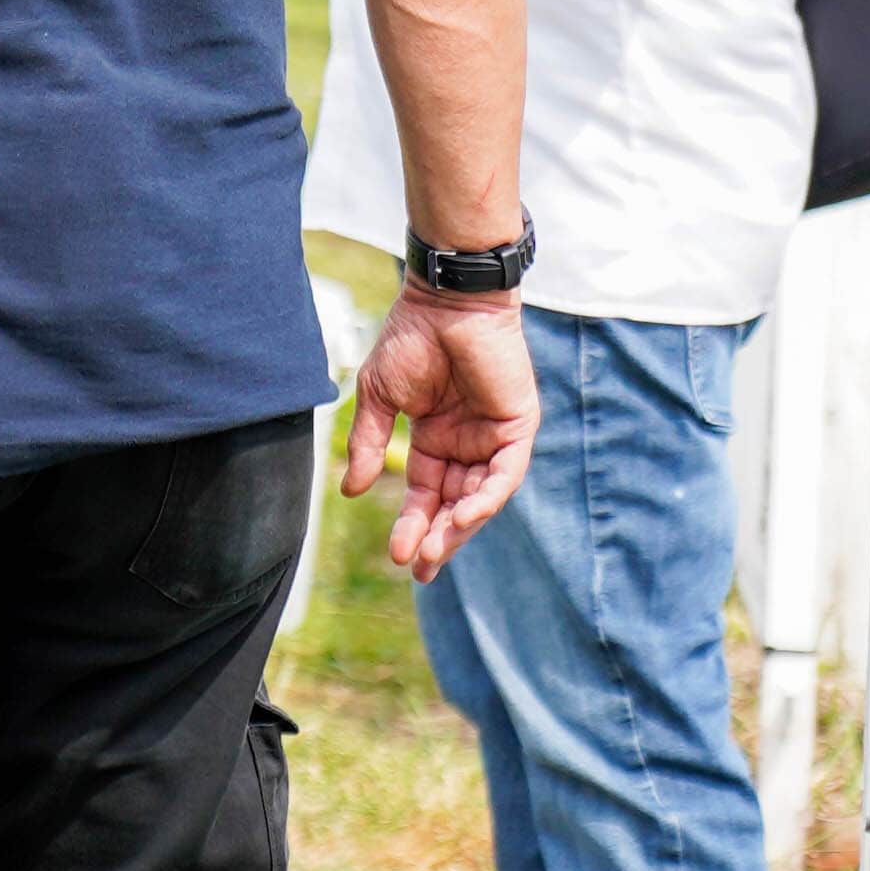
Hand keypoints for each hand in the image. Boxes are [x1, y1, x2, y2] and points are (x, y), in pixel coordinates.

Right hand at [340, 292, 538, 578]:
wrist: (445, 301)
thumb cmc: (411, 337)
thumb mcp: (379, 397)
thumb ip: (369, 443)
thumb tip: (352, 491)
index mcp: (436, 439)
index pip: (428, 494)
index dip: (413, 525)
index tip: (397, 556)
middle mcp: (468, 444)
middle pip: (455, 504)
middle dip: (438, 538)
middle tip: (419, 569)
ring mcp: (494, 436)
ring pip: (481, 496)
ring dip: (460, 526)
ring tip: (434, 551)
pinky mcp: (517, 426)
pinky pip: (506, 473)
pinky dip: (487, 496)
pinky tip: (465, 516)